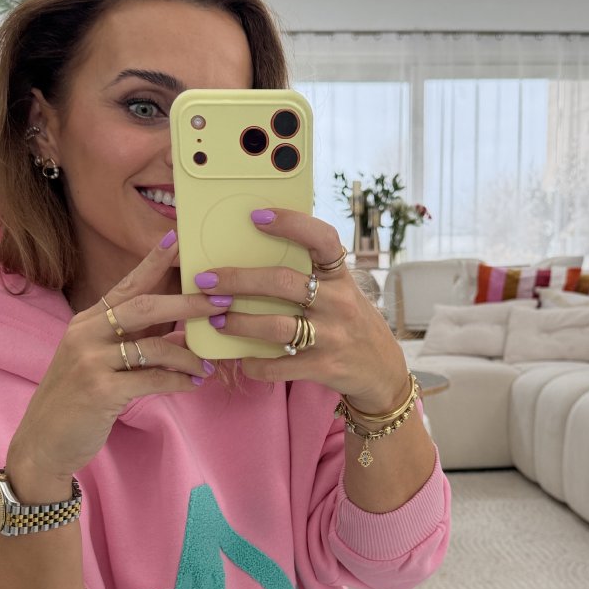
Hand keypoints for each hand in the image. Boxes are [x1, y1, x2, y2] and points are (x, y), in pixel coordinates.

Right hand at [7, 236, 223, 482]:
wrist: (44, 442)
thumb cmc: (78, 399)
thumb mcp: (96, 359)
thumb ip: (130, 338)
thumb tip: (179, 324)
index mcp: (86, 321)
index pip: (126, 284)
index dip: (152, 262)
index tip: (177, 240)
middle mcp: (85, 333)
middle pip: (144, 306)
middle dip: (187, 303)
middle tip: (221, 302)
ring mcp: (90, 361)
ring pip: (153, 346)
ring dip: (188, 355)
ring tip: (208, 365)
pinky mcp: (100, 390)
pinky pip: (152, 379)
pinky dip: (178, 381)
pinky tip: (193, 384)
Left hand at [200, 209, 410, 413]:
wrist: (382, 371)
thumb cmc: (351, 322)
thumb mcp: (342, 292)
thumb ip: (313, 275)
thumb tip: (256, 252)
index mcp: (341, 277)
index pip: (321, 239)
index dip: (291, 223)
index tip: (257, 216)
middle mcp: (338, 303)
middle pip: (283, 282)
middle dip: (238, 280)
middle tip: (206, 280)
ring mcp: (332, 336)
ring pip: (276, 325)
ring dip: (238, 322)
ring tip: (216, 318)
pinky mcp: (323, 367)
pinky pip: (279, 366)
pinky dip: (254, 364)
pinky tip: (242, 359)